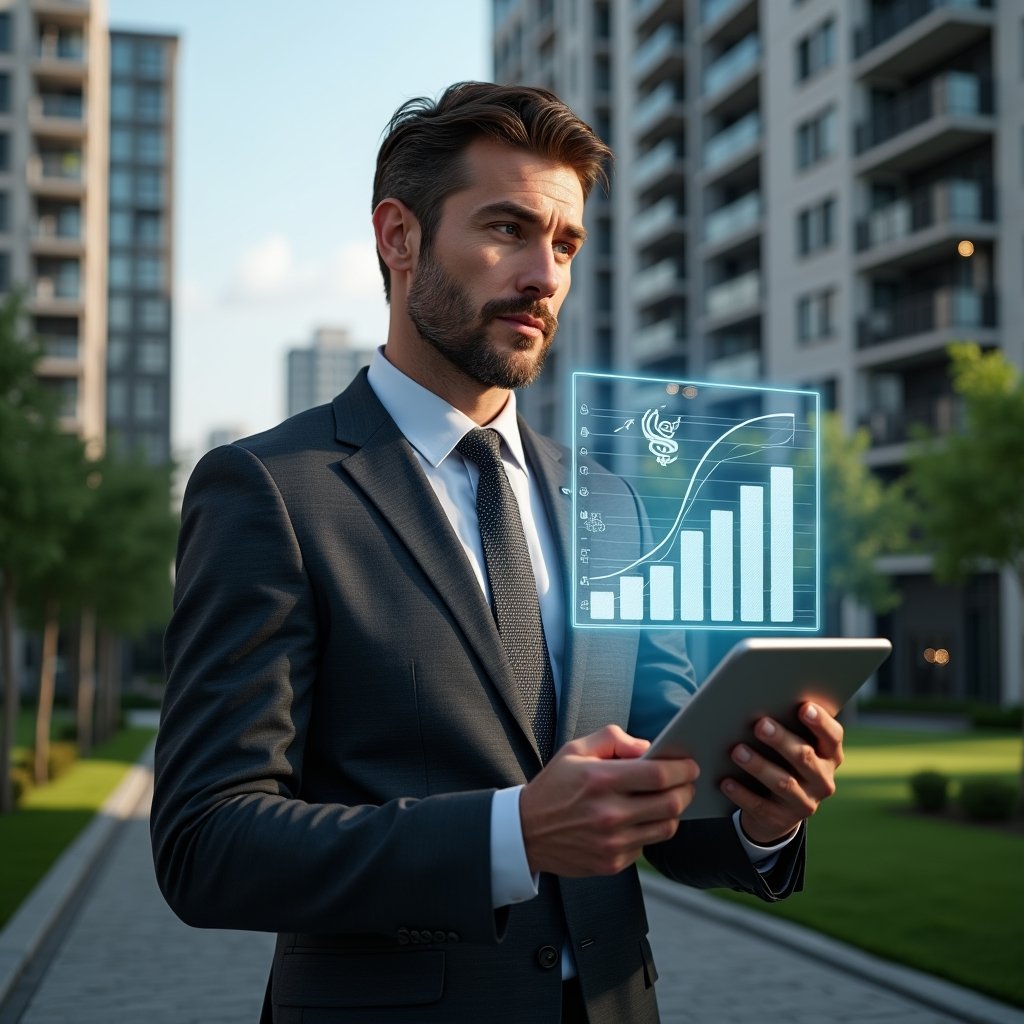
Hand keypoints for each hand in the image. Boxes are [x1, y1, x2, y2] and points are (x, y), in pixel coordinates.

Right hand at [519, 724, 698, 877]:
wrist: (526, 832)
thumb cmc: (554, 786)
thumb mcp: (575, 750)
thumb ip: (614, 739)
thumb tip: (648, 748)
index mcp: (600, 780)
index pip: (658, 775)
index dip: (682, 768)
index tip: (689, 764)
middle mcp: (608, 814)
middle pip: (671, 804)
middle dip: (686, 790)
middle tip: (686, 782)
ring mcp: (612, 842)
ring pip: (666, 827)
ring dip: (673, 811)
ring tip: (666, 799)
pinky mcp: (612, 863)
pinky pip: (647, 845)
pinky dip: (649, 830)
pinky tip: (638, 819)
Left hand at [723, 702, 843, 844]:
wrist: (777, 810)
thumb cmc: (782, 760)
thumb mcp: (791, 745)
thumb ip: (786, 725)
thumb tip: (759, 698)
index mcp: (829, 755)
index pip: (832, 736)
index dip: (820, 722)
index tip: (803, 707)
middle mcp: (822, 780)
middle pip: (804, 757)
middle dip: (782, 740)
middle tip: (760, 724)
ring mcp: (804, 803)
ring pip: (783, 783)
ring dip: (759, 766)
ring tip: (737, 751)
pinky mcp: (781, 819)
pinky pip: (760, 805)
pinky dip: (741, 793)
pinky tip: (726, 781)